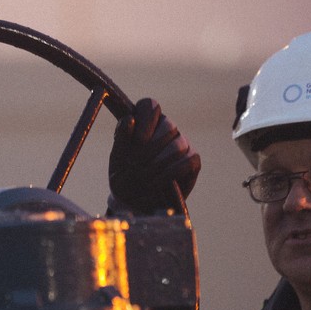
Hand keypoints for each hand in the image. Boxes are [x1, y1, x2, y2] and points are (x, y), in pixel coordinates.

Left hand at [108, 98, 200, 212]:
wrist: (135, 203)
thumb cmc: (125, 177)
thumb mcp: (117, 159)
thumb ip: (121, 138)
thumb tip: (129, 119)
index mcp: (145, 122)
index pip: (150, 105)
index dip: (146, 120)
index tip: (138, 140)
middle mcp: (166, 129)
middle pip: (167, 125)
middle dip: (150, 149)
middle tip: (135, 166)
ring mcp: (181, 143)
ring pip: (177, 144)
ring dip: (158, 163)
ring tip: (143, 178)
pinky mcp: (193, 160)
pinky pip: (187, 160)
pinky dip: (170, 172)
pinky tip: (156, 182)